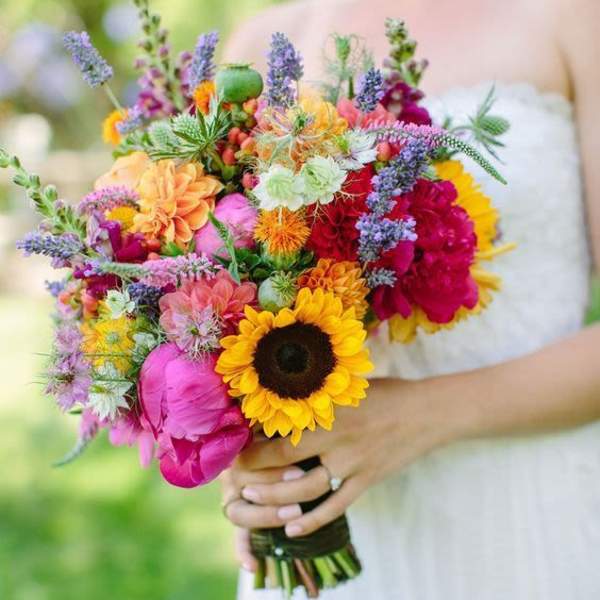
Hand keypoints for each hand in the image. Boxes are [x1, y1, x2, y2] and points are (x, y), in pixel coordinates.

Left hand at [220, 377, 465, 568]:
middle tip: (235, 476)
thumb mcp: (348, 387)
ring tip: (253, 497)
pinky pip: (337, 506)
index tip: (236, 447)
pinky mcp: (367, 480)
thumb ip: (319, 398)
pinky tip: (292, 528)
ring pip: (306, 489)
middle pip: (287, 461)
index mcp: (331, 413)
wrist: (428, 411)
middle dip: (257, 470)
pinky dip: (313, 520)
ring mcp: (354, 464)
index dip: (255, 444)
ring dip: (276, 497)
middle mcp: (338, 440)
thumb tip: (285, 400)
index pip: (283, 432)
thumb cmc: (386, 392)